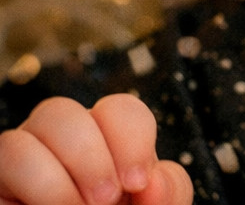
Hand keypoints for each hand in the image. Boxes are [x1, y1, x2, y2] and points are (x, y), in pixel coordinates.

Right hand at [0, 94, 192, 204]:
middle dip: (89, 156)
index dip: (131, 138)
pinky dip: (28, 191)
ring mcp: (24, 166)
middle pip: (60, 111)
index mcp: (107, 141)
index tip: (138, 183)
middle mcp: (60, 146)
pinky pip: (3, 163)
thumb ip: (169, 190)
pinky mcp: (0, 190)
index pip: (117, 108)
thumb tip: (152, 180)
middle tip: (106, 201)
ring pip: (20, 137)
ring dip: (54, 178)